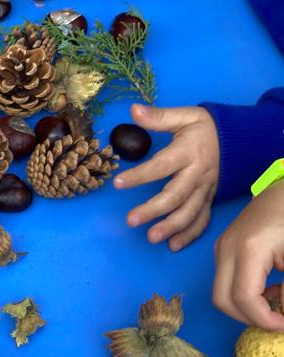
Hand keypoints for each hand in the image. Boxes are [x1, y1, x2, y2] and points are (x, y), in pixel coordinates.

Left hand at [113, 104, 218, 251]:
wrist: (239, 139)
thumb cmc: (205, 128)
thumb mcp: (184, 116)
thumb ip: (158, 117)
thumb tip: (133, 110)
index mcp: (188, 153)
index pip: (161, 166)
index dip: (139, 175)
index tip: (117, 183)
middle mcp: (197, 175)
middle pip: (175, 196)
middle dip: (154, 210)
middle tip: (131, 221)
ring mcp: (205, 190)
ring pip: (189, 212)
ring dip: (171, 227)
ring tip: (151, 238)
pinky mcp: (209, 200)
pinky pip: (202, 220)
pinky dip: (189, 235)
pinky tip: (173, 245)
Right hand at [213, 181, 283, 330]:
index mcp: (248, 250)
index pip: (244, 299)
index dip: (264, 320)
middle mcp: (227, 249)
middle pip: (222, 300)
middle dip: (249, 318)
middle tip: (277, 320)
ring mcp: (221, 248)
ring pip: (221, 293)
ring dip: (246, 307)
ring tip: (276, 301)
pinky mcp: (223, 248)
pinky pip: (225, 280)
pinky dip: (243, 293)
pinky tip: (268, 288)